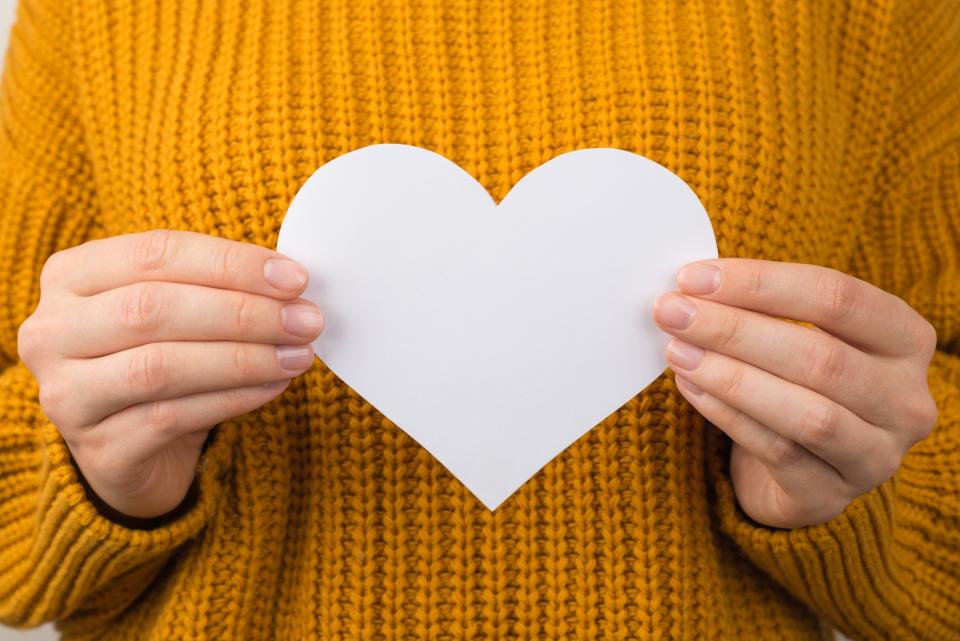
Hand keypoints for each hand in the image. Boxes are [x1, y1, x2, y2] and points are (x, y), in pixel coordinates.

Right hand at [18, 230, 323, 519]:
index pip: (156, 253)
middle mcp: (53, 332)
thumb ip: (216, 286)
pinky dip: (233, 398)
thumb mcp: (177, 310)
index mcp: (71, 276)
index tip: (296, 277)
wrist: (131, 448)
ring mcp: (66, 395)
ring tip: (298, 355)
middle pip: (154, 308)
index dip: (231, 262)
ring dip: (244, 358)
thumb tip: (292, 281)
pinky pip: (173, 418)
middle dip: (243, 311)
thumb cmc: (160, 356)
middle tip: (306, 320)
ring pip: (161, 366)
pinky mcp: (98, 450)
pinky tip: (274, 386)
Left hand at [652, 258, 937, 528]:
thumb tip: (692, 285)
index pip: (838, 297)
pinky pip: (777, 453)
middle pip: (820, 356)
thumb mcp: (798, 335)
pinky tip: (690, 387)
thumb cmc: (797, 384)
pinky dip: (727, 416)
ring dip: (731, 376)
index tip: (693, 277)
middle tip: (672, 312)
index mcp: (905, 339)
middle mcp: (905, 400)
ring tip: (676, 351)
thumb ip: (761, 308)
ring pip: (806, 413)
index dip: (761, 283)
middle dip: (734, 328)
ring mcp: (877, 455)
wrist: (800, 472)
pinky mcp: (832, 496)